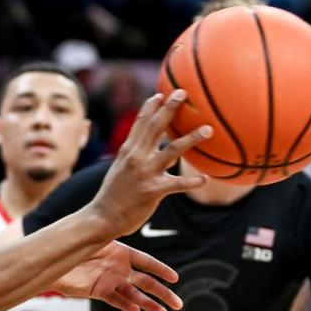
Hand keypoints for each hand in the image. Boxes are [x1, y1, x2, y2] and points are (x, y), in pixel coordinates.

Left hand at [58, 240, 180, 310]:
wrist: (55, 260)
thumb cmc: (75, 244)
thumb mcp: (97, 240)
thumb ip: (112, 241)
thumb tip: (122, 230)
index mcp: (123, 253)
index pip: (147, 263)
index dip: (161, 270)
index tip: (175, 279)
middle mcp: (119, 268)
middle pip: (146, 282)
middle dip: (162, 293)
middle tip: (178, 304)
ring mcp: (111, 281)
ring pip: (134, 295)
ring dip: (148, 304)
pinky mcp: (99, 292)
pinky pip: (116, 300)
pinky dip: (126, 305)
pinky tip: (136, 310)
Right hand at [88, 91, 210, 239]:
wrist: (102, 218)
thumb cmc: (114, 195)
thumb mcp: (120, 170)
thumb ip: (136, 157)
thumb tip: (158, 151)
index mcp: (128, 151)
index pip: (140, 123)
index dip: (151, 106)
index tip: (162, 93)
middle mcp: (136, 158)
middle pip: (155, 127)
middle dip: (170, 108)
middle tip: (183, 93)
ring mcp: (145, 173)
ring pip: (172, 150)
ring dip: (191, 138)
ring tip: (208, 130)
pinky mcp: (152, 191)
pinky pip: (177, 184)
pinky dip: (192, 181)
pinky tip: (205, 179)